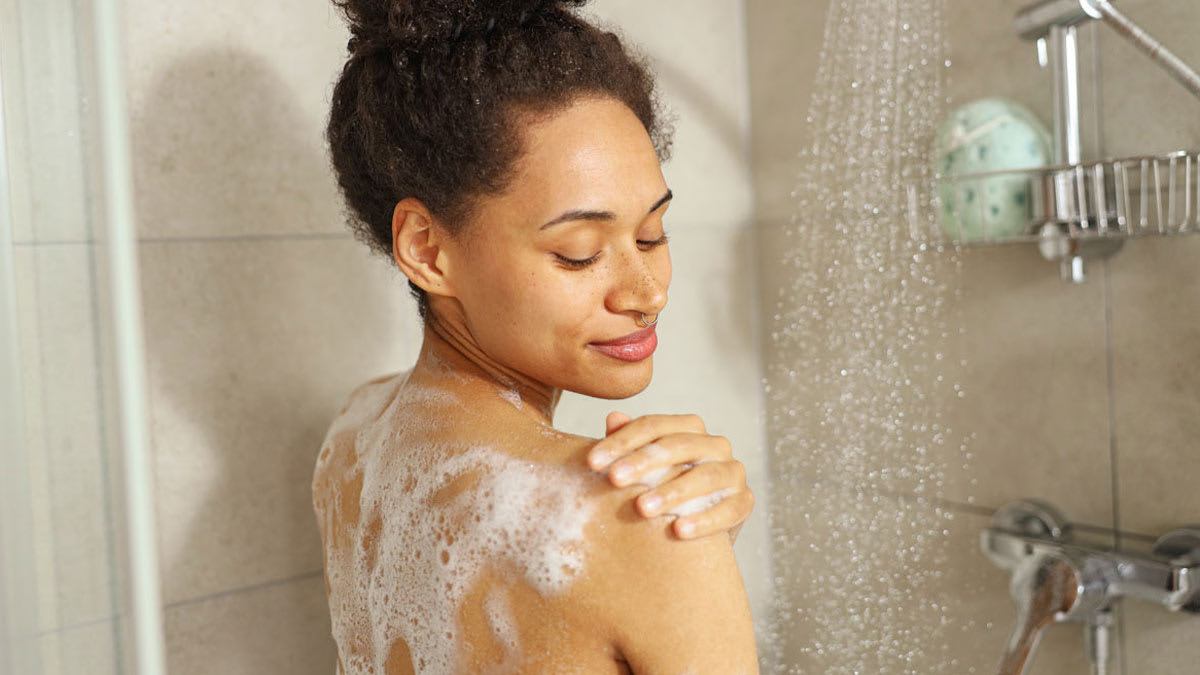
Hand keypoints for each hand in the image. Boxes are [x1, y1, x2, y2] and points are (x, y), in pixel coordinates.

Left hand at [587, 411, 753, 541]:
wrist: (700, 530)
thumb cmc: (662, 490)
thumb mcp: (643, 469)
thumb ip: (629, 444)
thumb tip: (613, 417)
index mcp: (689, 429)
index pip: (653, 426)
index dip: (621, 441)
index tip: (592, 462)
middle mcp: (715, 445)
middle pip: (678, 446)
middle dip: (644, 462)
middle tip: (614, 479)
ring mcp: (733, 472)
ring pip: (705, 476)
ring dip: (672, 492)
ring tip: (642, 508)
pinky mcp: (744, 502)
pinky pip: (727, 509)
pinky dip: (703, 520)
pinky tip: (678, 530)